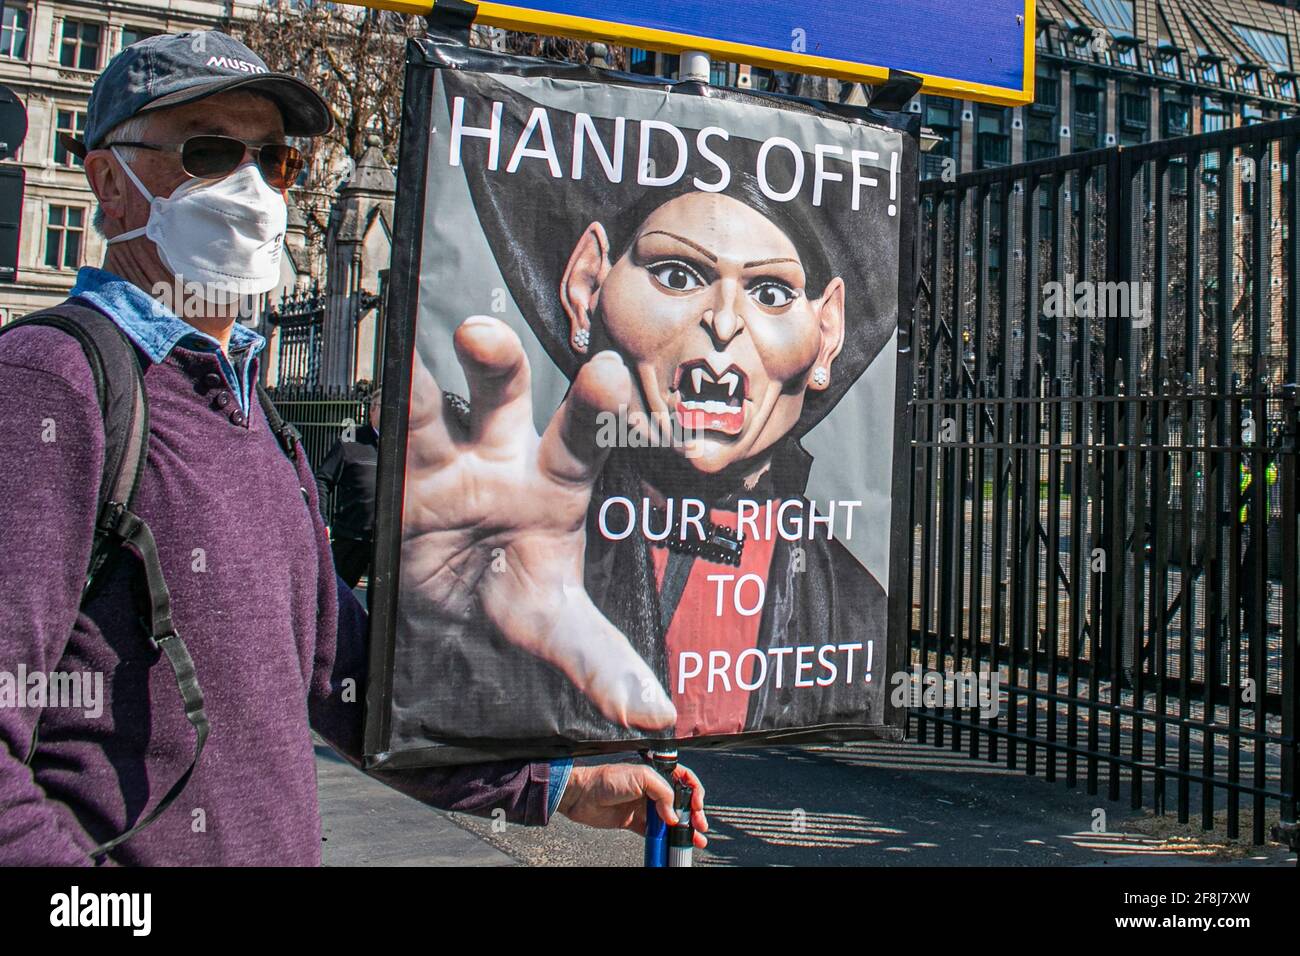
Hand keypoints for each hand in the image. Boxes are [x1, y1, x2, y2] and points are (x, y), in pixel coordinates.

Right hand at [400, 315, 675, 730]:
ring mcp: (450, 460)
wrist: (445, 613)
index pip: (581, 441)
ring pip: (441, 405)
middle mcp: (504, 457)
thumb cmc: (510, 598)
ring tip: (415, 350)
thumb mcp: (555, 628)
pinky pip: (393, 435)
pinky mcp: (401, 478)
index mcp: (556, 486)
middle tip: (485, 335)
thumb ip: (601, 663)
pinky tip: (379, 377)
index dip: (593, 409)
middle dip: (499, 362)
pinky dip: (387, 404)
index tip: (607, 373)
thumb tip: (655, 716)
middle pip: (506, 397)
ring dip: (428, 379)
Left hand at [558, 762, 708, 847]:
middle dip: (693, 814)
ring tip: (695, 839)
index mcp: (656, 772)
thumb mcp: (641, 776)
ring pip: (670, 820)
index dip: (695, 792)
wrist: (582, 795)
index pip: (684, 779)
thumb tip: (674, 815)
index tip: (697, 806)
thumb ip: (663, 792)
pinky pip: (654, 832)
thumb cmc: (606, 778)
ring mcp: (644, 806)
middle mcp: (652, 789)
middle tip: (699, 825)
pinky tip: (673, 843)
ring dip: (684, 829)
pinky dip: (665, 839)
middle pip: (681, 802)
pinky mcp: (635, 822)